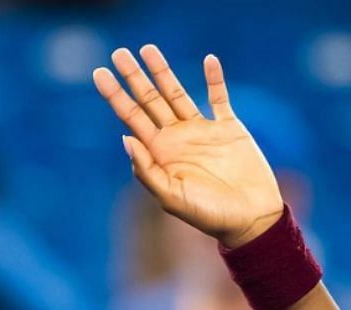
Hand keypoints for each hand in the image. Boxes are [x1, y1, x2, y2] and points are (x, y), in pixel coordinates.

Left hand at [93, 46, 284, 247]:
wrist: (251, 220)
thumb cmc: (210, 216)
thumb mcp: (173, 198)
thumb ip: (147, 171)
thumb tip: (125, 138)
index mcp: (161, 153)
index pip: (132, 118)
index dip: (116, 95)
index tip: (99, 74)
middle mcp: (178, 138)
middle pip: (150, 100)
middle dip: (134, 77)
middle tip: (118, 53)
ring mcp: (203, 131)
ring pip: (177, 93)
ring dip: (163, 72)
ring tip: (147, 48)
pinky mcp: (230, 129)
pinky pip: (220, 98)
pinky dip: (215, 79)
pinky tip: (209, 60)